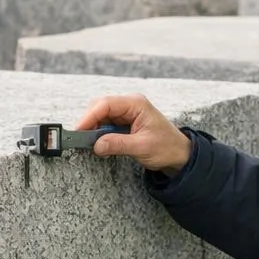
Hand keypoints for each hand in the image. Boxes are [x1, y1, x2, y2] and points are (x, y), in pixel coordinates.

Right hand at [74, 94, 191, 175]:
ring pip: (100, 116)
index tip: (79, 131)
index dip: (89, 116)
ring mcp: (126, 113)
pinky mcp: (124, 122)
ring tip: (92, 145)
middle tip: (82, 140)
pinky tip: (100, 145)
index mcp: (136, 104)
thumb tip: (96, 145)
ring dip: (94, 130)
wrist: (179, 154)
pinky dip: (100, 134)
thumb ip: (118, 144)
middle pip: (100, 108)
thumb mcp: (142, 147)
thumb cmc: (167, 147)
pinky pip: (106, 125)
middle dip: (89, 123)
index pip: (106, 104)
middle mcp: (130, 105)